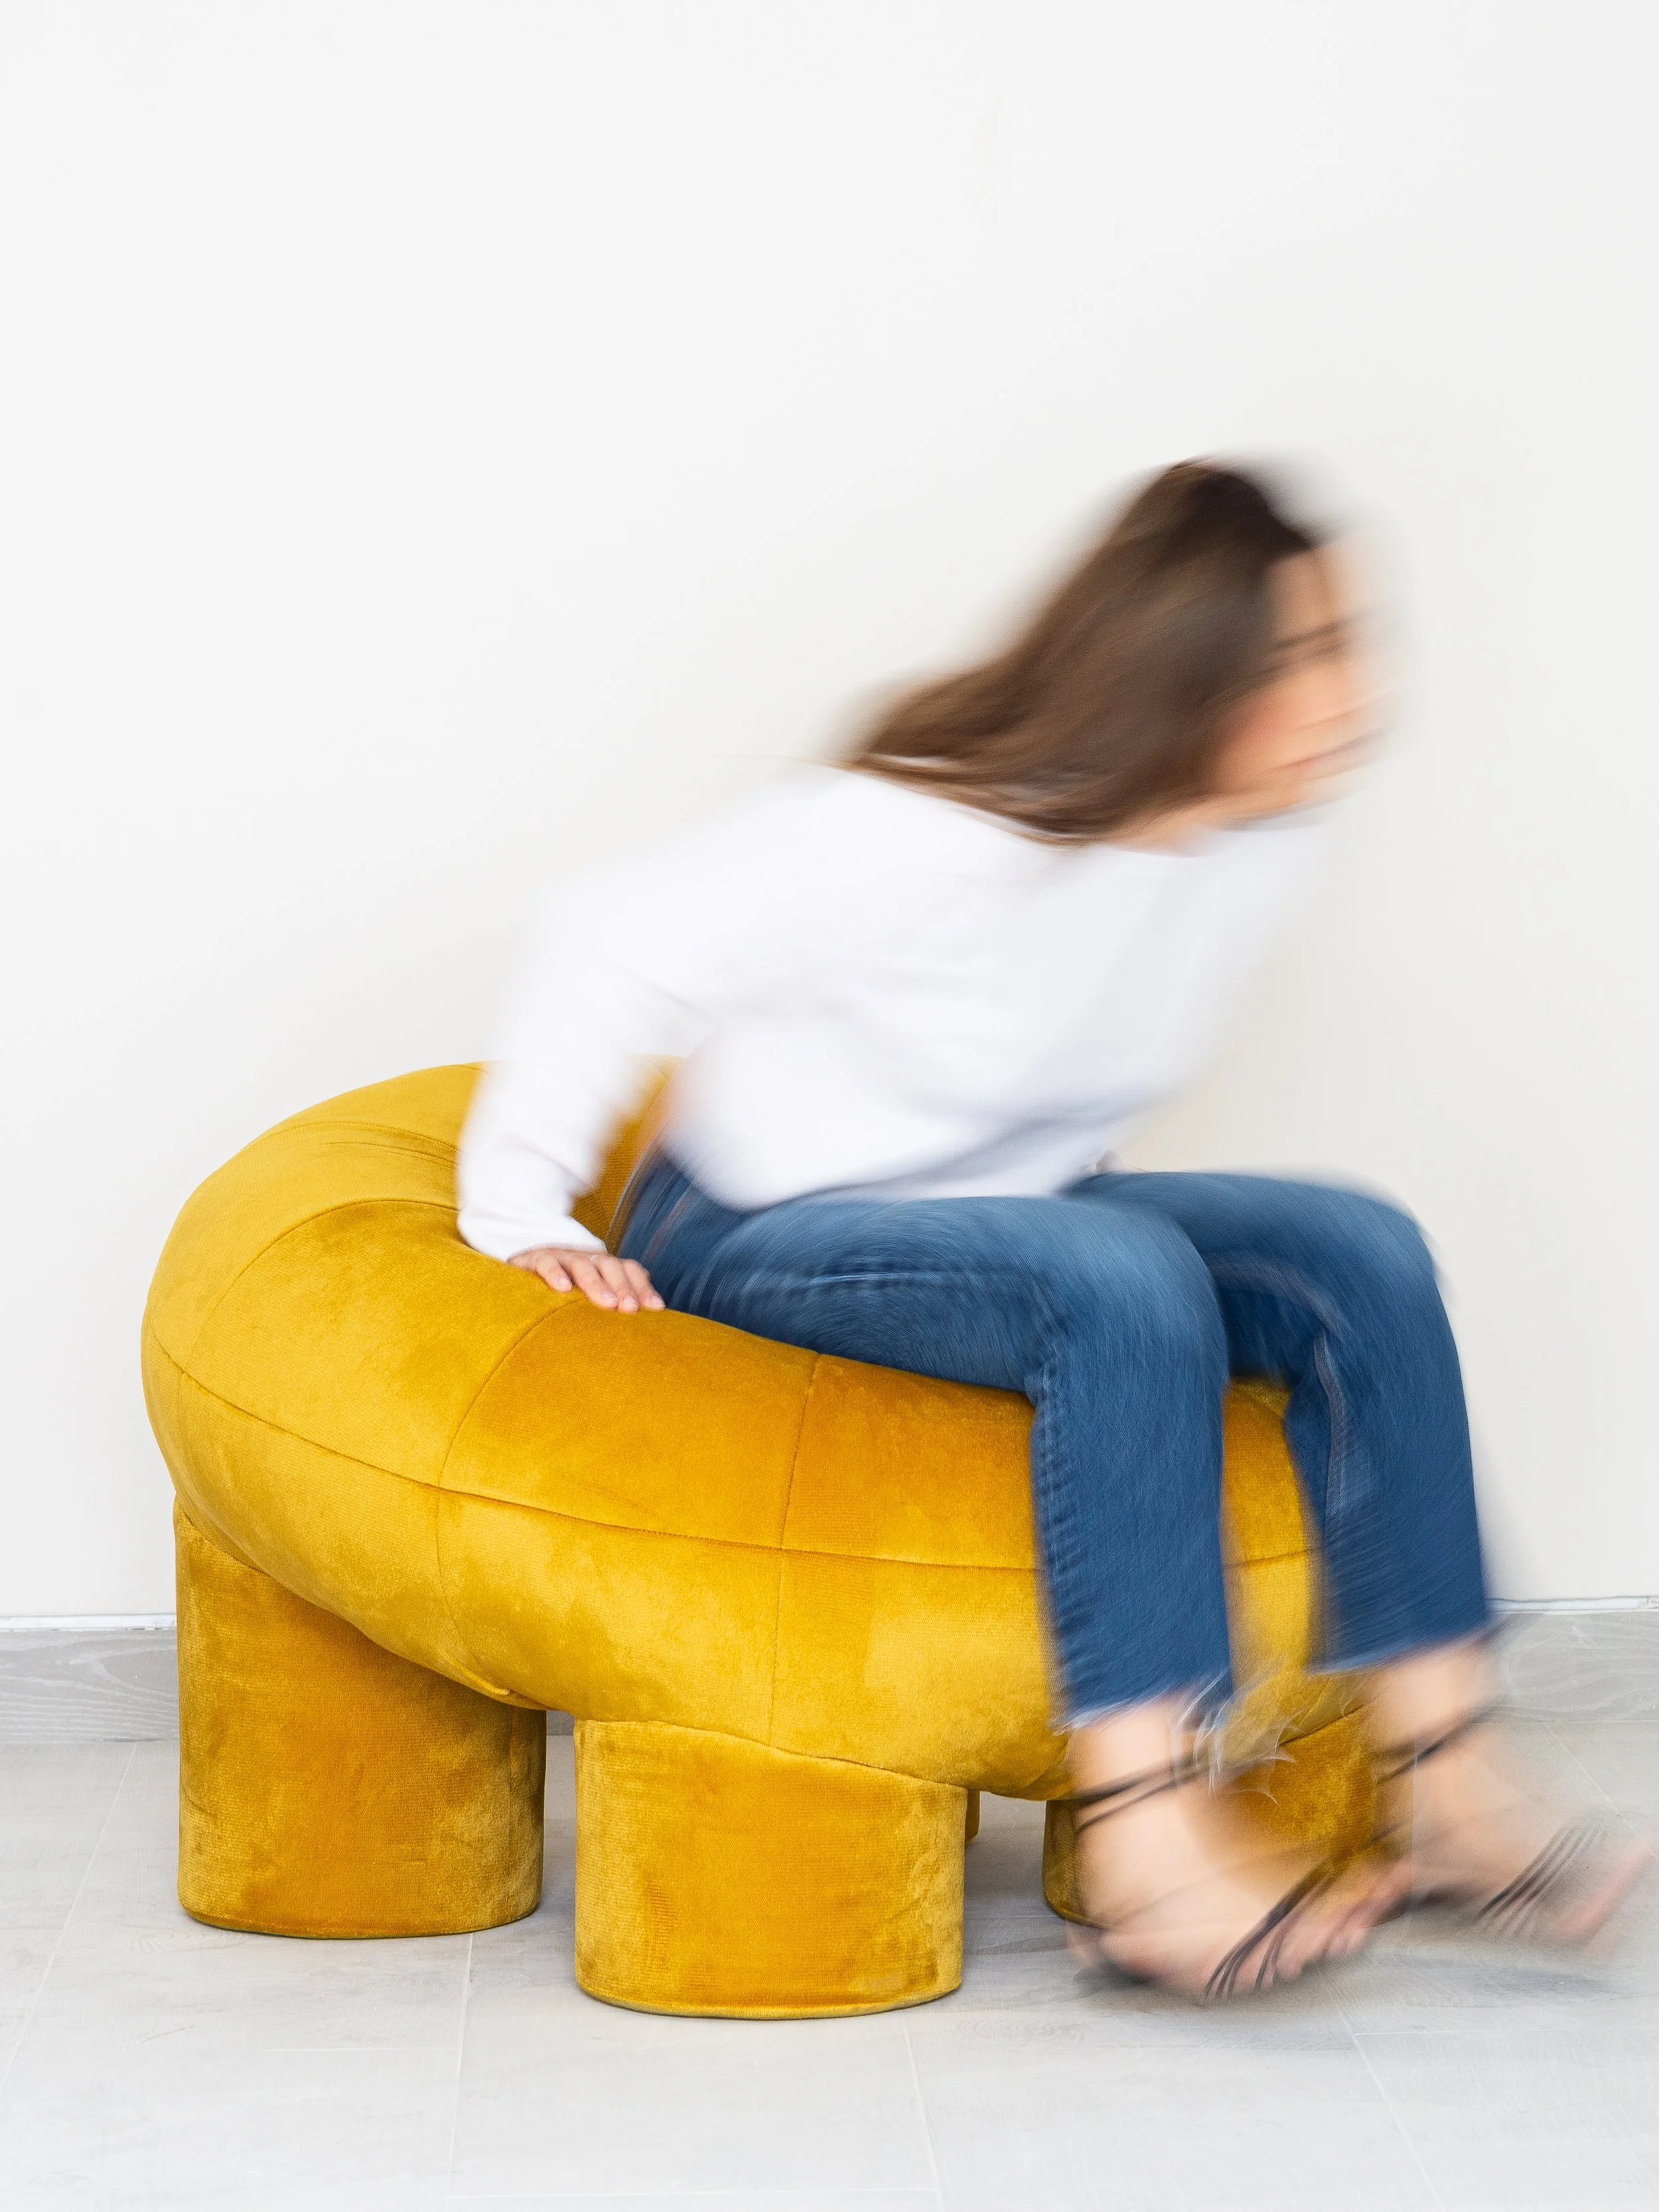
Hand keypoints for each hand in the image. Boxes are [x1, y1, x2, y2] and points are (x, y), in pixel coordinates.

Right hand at [508, 1245, 663, 1312]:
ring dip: (596, 1283)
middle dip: (623, 1287)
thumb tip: (649, 1315)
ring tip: (606, 1303)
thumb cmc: (564, 1288)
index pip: (629, 1269)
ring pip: (583, 1264)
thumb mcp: (590, 1294)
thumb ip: (615, 1300)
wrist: (521, 1269)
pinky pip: (547, 1263)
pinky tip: (563, 1289)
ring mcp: (561, 1256)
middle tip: (630, 1308)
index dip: (643, 1287)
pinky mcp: (535, 1259)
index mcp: (603, 1265)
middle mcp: (586, 1257)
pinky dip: (555, 1274)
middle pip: (610, 1265)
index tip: (656, 1308)